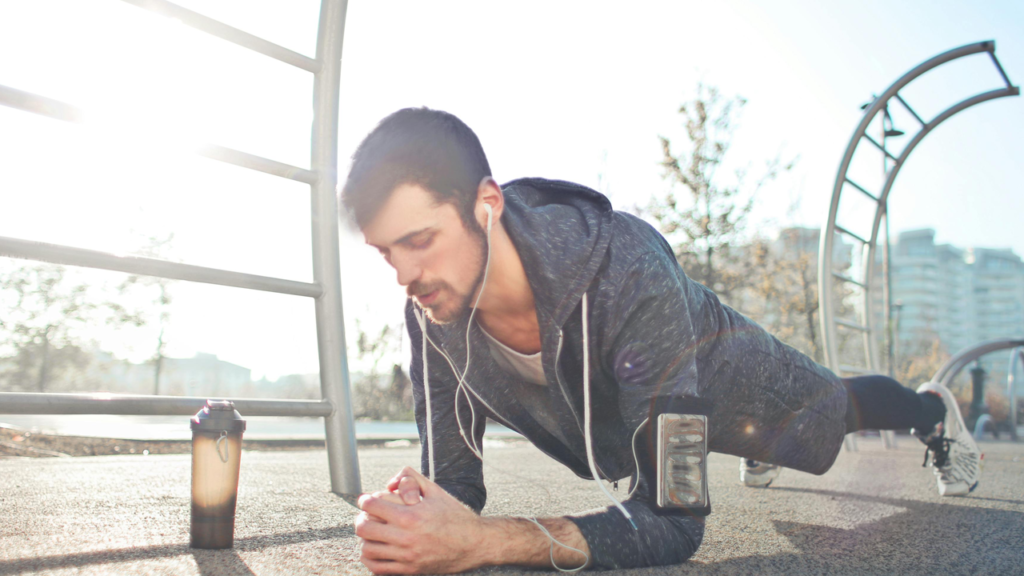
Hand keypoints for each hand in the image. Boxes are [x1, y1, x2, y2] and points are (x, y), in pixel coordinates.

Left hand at [356, 467, 488, 573]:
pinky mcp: (410, 569)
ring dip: (365, 539)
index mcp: (412, 515)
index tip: (366, 500)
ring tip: (371, 532)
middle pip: (365, 528)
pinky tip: (375, 549)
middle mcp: (407, 537)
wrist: (475, 543)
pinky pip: (378, 568)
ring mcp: (407, 556)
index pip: (373, 505)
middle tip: (365, 515)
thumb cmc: (455, 515)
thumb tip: (391, 480)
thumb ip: (413, 479)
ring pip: (368, 549)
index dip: (365, 500)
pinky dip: (370, 559)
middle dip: (361, 518)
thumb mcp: (436, 491)